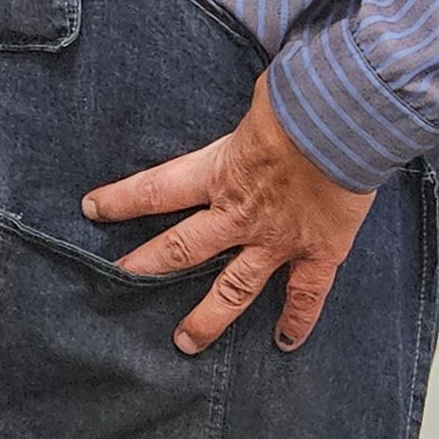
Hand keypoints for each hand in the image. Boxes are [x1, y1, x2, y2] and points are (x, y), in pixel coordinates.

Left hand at [81, 76, 373, 356]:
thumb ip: (252, 110)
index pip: (154, 190)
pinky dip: (296, 322)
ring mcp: (277, 241)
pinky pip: (304, 297)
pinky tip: (285, 343)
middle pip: (182, 248)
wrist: (347, 124)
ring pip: (233, 290)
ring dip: (208, 318)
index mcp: (219, 172)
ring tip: (185, 343)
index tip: (90, 209)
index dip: (120, 201)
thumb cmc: (305, 99)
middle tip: (119, 283)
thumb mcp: (261, 97)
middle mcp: (239, 215)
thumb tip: (262, 96)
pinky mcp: (318, 254)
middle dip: (148, 267)